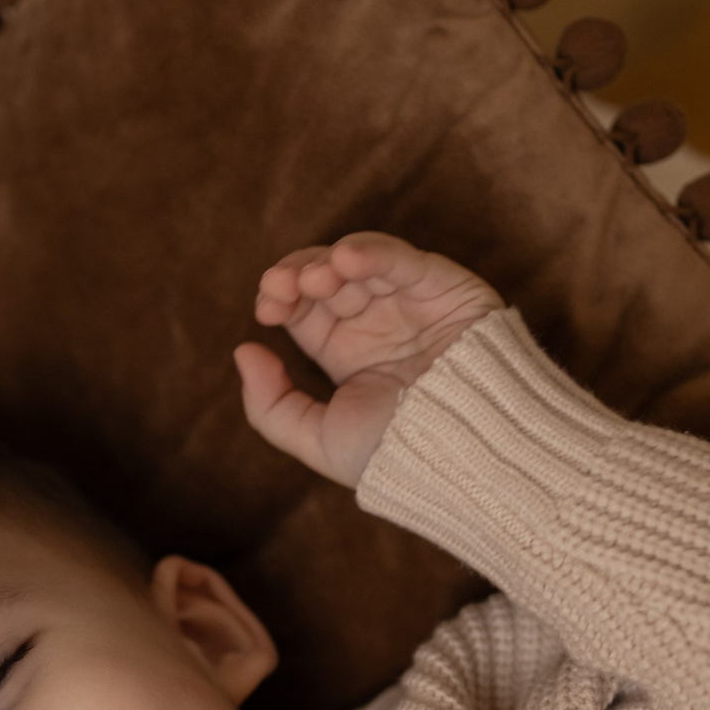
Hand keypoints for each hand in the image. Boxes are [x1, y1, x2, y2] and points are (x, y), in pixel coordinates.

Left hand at [233, 232, 501, 487]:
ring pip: (362, 261)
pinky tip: (347, 259)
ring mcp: (411, 303)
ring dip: (330, 261)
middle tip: (281, 286)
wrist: (465, 456)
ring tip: (315, 278)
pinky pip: (405, 260)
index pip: (305, 308)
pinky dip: (374, 253)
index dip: (281, 297)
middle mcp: (379, 323)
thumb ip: (271, 405)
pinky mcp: (445, 289)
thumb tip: (243, 350)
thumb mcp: (320, 440)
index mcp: (349, 354)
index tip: (266, 309)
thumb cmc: (400, 454)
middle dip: (298, 275)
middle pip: (327, 277)